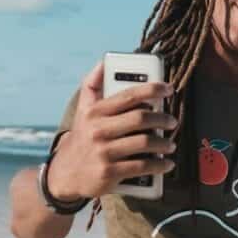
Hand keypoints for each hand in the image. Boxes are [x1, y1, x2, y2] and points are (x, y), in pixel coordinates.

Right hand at [46, 61, 177, 200]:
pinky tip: (167, 163)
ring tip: (170, 144)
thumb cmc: (82, 138)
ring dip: (164, 143)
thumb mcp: (82, 111)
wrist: (65, 175)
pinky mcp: (109, 173)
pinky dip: (159, 164)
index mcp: (95, 112)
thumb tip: (103, 62)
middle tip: (172, 121)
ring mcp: (104, 152)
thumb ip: (92, 86)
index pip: (128, 96)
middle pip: (140, 119)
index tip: (168, 89)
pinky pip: (142, 166)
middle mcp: (99, 130)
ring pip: (144, 143)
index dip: (152, 90)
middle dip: (162, 118)